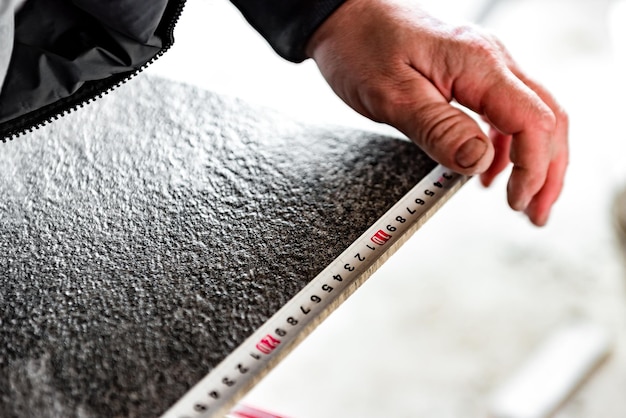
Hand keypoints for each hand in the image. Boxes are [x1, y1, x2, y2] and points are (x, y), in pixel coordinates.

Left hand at [306, 0, 567, 225]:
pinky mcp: (471, 73)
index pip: (532, 121)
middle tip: (536, 212)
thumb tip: (479, 162)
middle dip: (549, 171)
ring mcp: (484, 65)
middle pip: (548, 119)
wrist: (345, 16)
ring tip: (522, 199)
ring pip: (533, 115)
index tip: (516, 201)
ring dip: (535, 159)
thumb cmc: (361, 46)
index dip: (533, 168)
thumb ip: (438, 129)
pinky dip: (507, 145)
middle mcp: (491, 60)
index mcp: (478, 64)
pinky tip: (490, 169)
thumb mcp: (392, 95)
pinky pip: (505, 111)